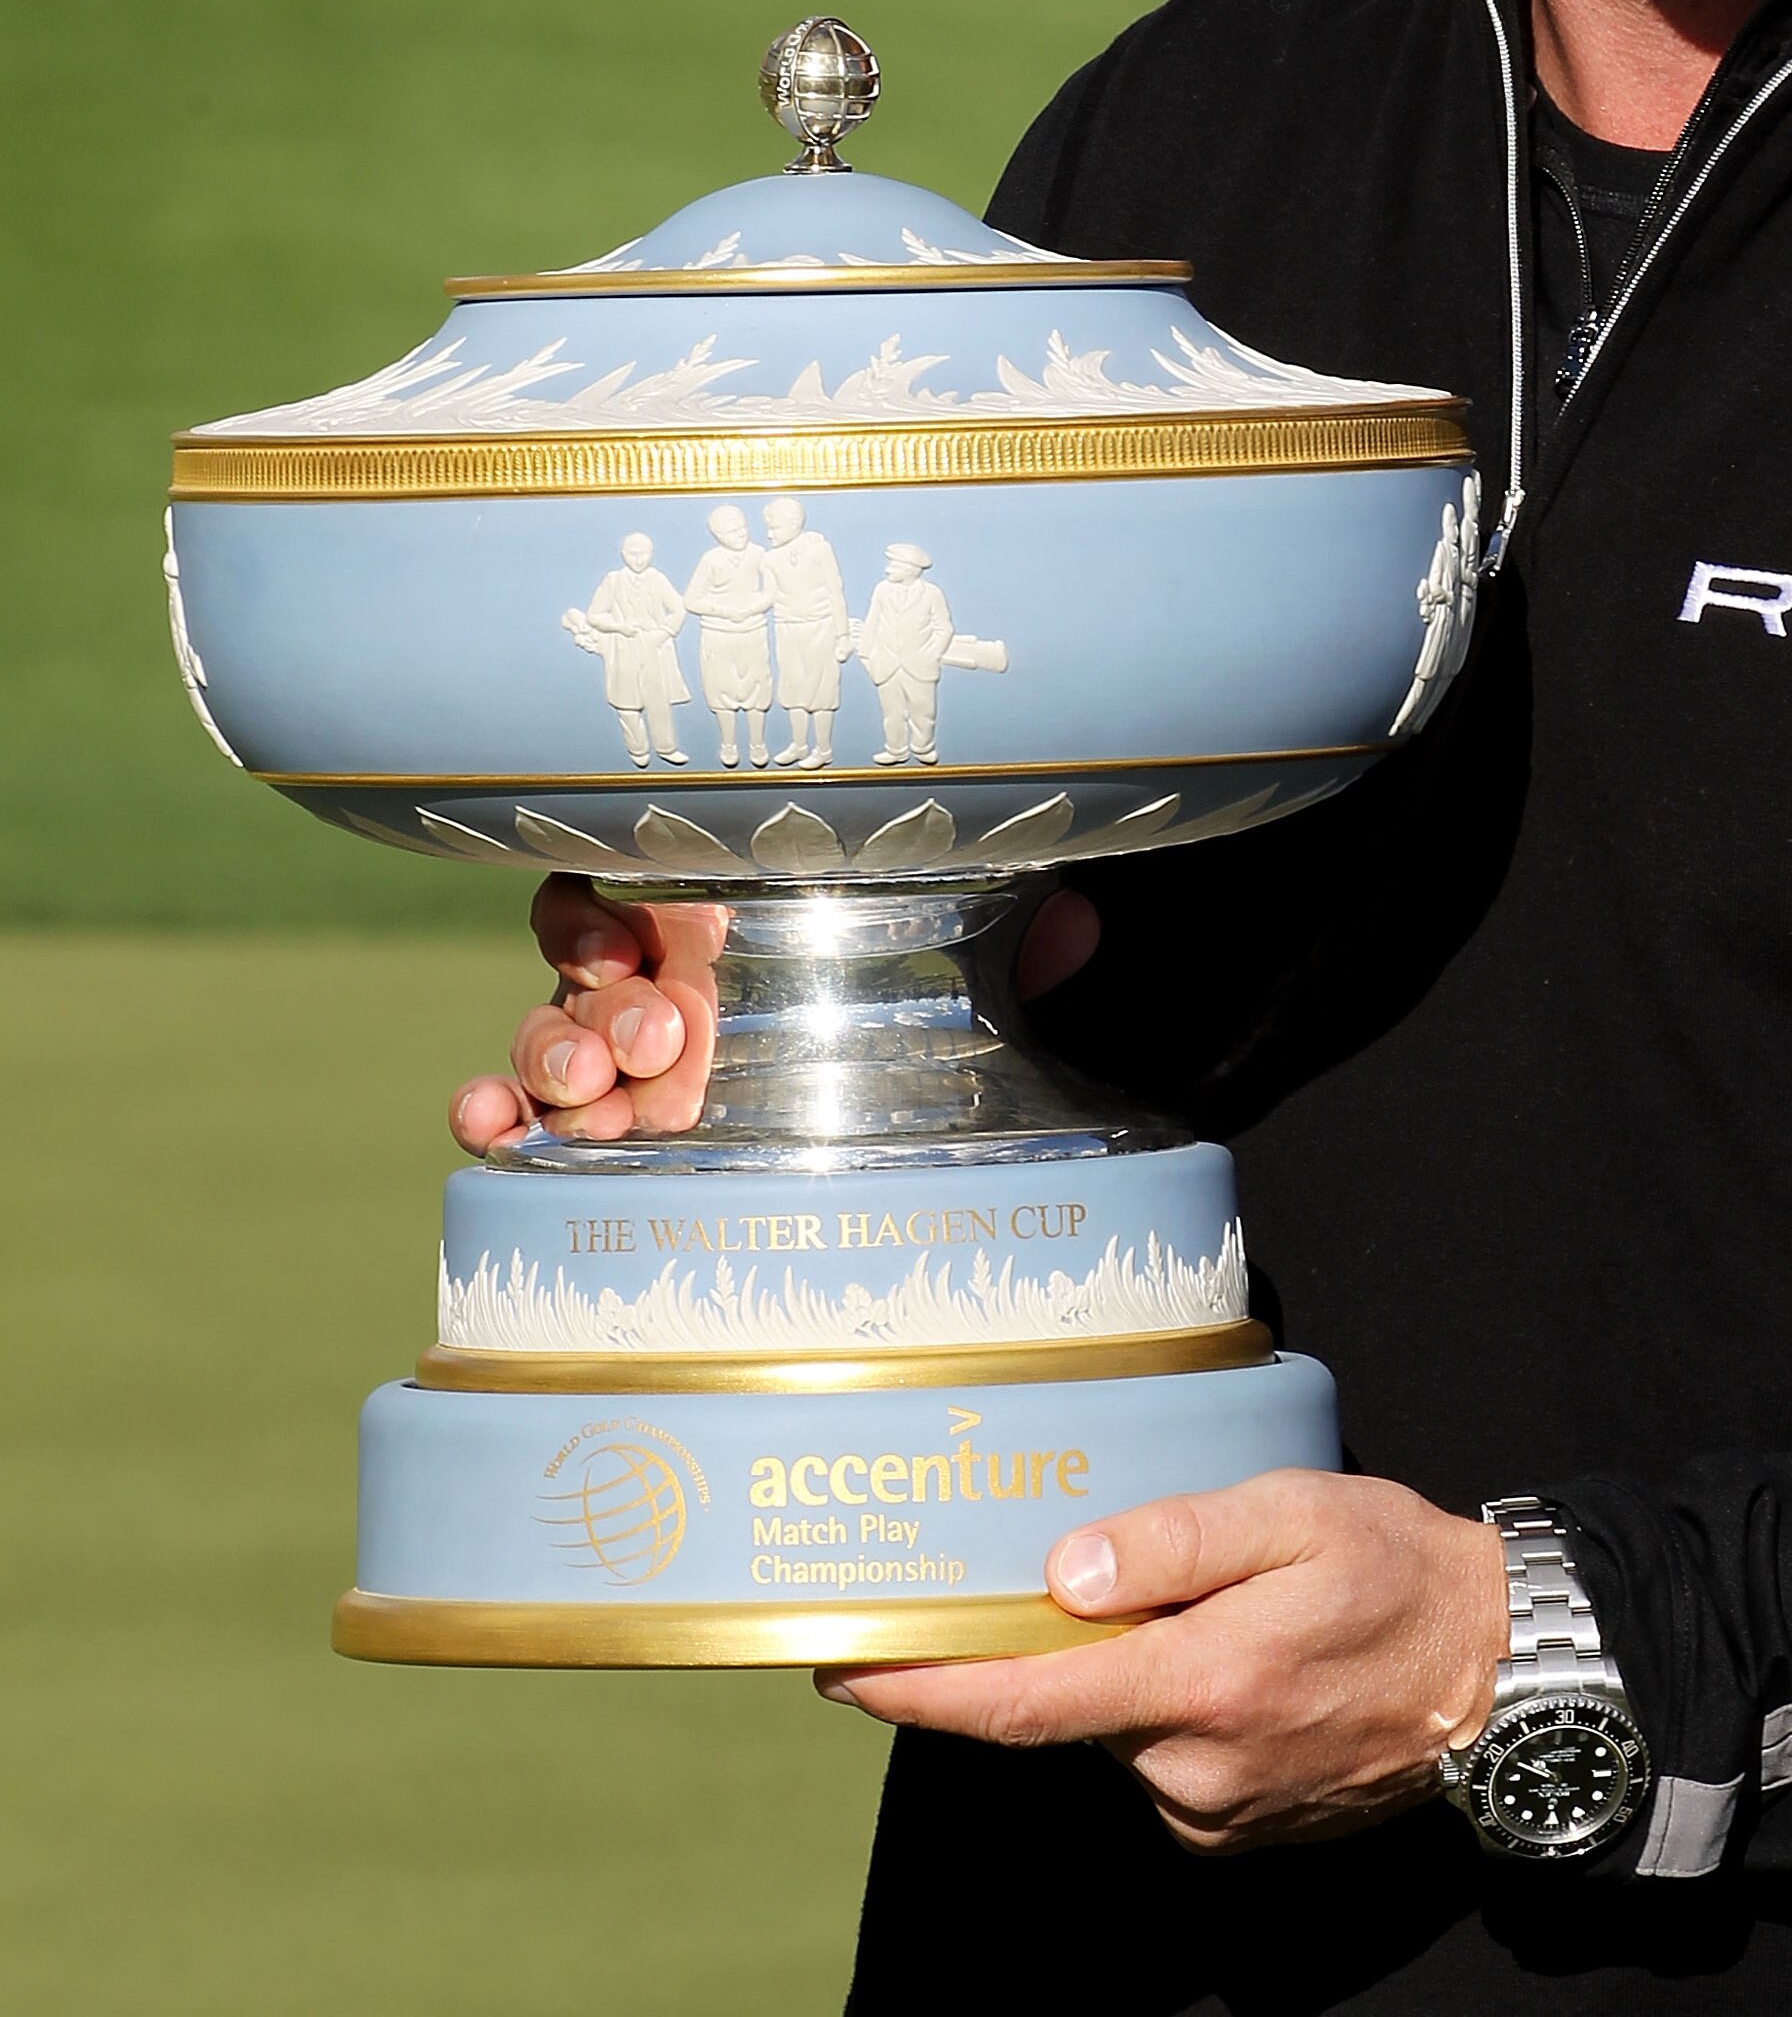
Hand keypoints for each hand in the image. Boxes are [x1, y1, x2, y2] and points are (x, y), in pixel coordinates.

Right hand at [447, 874, 1105, 1153]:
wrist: (898, 1058)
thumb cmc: (892, 975)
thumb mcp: (953, 940)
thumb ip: (1006, 931)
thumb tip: (1073, 933)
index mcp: (709, 905)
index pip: (615, 881)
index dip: (601, 909)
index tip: (636, 942)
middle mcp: (649, 970)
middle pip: (578, 976)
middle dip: (599, 1009)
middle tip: (658, 1049)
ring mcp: (619, 1048)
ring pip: (550, 1041)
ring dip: (552, 1067)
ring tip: (592, 1105)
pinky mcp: (608, 1117)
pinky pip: (525, 1110)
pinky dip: (496, 1116)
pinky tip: (493, 1135)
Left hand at [816, 1472, 1511, 1854]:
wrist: (1501, 1675)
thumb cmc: (1399, 1573)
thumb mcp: (1295, 1516)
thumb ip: (1174, 1543)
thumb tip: (1059, 1576)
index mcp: (1199, 1687)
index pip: (1020, 1704)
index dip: (916, 1691)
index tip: (836, 1667)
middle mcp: (1194, 1770)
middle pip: (1064, 1713)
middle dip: (1048, 1654)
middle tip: (1078, 1581)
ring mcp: (1217, 1813)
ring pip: (1115, 1738)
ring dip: (1126, 1682)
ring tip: (1215, 1615)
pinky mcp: (1239, 1833)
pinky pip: (1162, 1767)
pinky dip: (1170, 1717)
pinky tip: (1240, 1669)